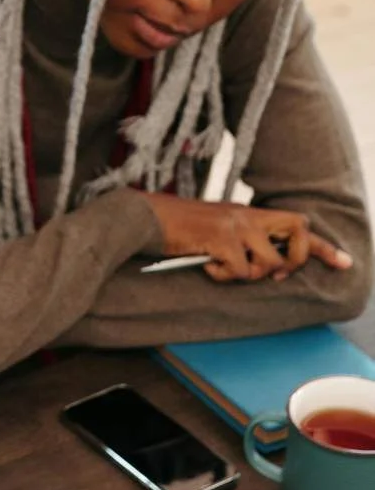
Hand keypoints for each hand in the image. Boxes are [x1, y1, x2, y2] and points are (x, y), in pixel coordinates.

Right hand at [142, 195, 353, 283]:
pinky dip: (223, 276)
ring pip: (269, 262)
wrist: (145, 217)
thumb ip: (240, 241)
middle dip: (294, 259)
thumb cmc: (176, 228)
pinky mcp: (221, 238)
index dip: (322, 247)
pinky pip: (238, 271)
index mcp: (247, 213)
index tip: (344, 263)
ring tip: (224, 268)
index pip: (296, 225)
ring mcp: (235, 225)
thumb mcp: (215, 230)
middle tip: (274, 272)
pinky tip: (206, 266)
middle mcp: (247, 215)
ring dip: (249, 274)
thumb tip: (263, 268)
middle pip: (298, 231)